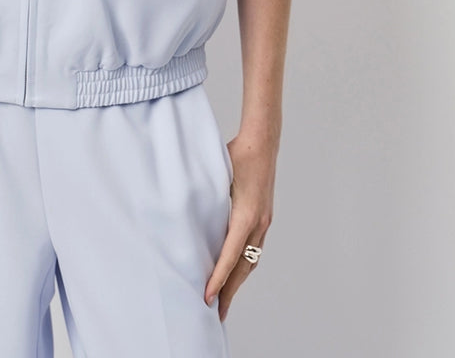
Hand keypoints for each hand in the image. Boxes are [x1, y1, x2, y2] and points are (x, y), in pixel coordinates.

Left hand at [204, 133, 276, 321]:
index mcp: (246, 215)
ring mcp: (264, 220)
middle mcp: (258, 222)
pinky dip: (245, 264)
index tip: (207, 298)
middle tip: (217, 314)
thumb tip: (189, 222)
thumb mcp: (219, 178)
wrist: (262, 141)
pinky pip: (255, 248)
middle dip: (229, 291)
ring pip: (251, 259)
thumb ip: (208, 202)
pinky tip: (236, 271)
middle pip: (244, 266)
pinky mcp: (264, 216)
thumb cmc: (238, 155)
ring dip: (238, 281)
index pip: (230, 256)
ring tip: (225, 299)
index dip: (218, 279)